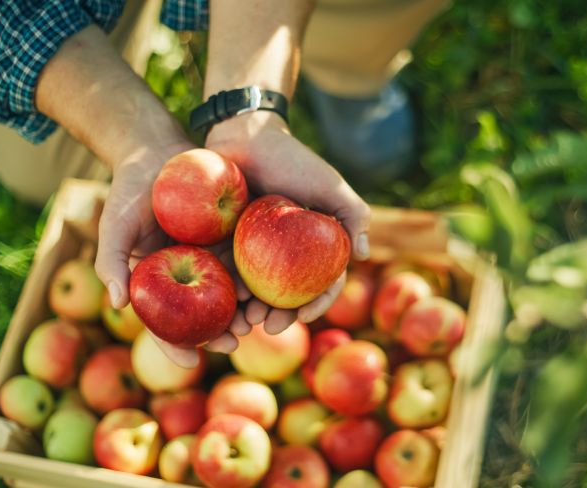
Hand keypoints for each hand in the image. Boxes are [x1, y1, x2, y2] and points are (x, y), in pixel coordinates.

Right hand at [94, 141, 239, 367]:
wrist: (158, 152)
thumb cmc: (128, 192)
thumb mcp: (114, 225)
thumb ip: (111, 262)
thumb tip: (118, 305)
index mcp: (157, 285)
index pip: (164, 325)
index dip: (174, 345)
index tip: (189, 360)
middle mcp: (186, 279)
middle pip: (203, 317)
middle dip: (219, 335)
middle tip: (234, 342)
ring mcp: (212, 260)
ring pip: (229, 296)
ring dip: (244, 312)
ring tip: (257, 320)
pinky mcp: (233, 239)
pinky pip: (246, 264)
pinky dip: (257, 280)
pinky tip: (270, 288)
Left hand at [206, 111, 370, 334]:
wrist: (247, 134)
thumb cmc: (294, 160)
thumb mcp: (330, 185)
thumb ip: (354, 216)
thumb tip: (364, 255)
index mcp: (313, 247)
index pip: (320, 284)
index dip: (316, 304)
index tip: (304, 316)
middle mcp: (285, 254)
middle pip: (284, 296)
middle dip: (279, 316)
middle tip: (268, 326)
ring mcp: (253, 251)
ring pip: (253, 291)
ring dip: (249, 311)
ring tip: (243, 321)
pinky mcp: (225, 243)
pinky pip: (226, 272)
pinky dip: (226, 289)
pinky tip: (223, 298)